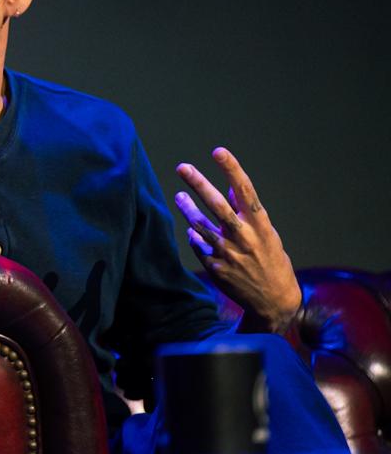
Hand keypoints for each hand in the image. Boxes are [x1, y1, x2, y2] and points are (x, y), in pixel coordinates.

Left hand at [174, 147, 300, 331]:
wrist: (274, 301)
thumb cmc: (271, 261)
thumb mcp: (268, 234)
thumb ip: (248, 213)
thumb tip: (233, 188)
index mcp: (261, 226)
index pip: (245, 191)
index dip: (232, 170)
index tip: (219, 152)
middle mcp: (244, 237)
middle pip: (217, 205)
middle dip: (198, 184)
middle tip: (182, 167)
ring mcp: (228, 253)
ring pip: (199, 224)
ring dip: (187, 208)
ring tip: (179, 196)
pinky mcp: (215, 267)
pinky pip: (198, 245)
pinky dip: (195, 236)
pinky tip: (194, 230)